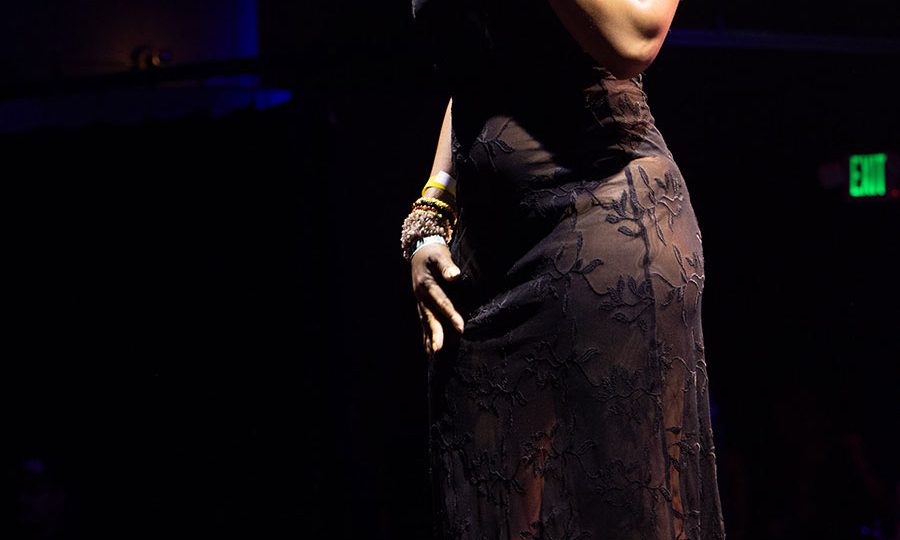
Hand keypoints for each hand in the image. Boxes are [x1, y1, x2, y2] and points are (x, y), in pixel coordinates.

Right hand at [411, 242, 464, 357]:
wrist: (420, 252)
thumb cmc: (434, 253)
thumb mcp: (440, 255)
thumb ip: (446, 265)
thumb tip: (454, 275)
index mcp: (426, 285)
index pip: (441, 302)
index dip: (450, 314)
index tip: (461, 327)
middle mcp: (421, 297)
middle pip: (429, 317)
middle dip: (435, 333)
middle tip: (439, 349)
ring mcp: (420, 302)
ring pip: (425, 323)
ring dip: (429, 338)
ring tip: (433, 354)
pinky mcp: (421, 306)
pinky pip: (423, 323)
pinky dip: (426, 336)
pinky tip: (428, 349)